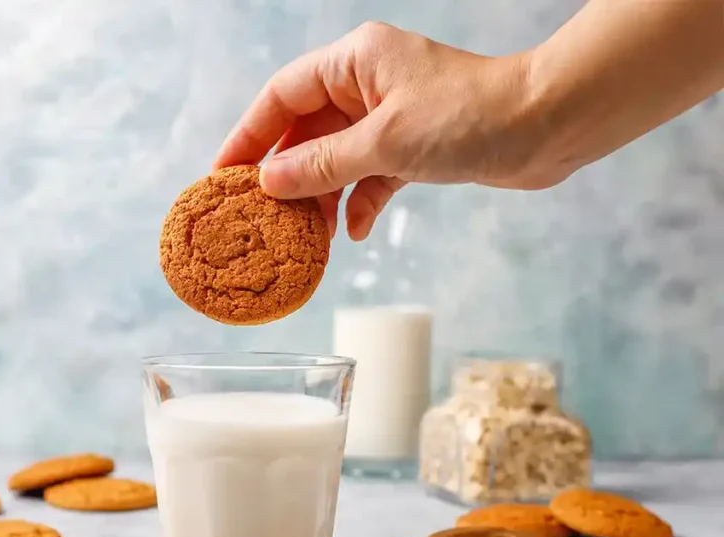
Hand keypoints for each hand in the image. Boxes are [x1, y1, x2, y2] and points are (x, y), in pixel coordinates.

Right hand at [213, 22, 538, 240]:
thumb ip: (321, 165)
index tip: (222, 175)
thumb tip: (268, 184)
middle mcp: (367, 85)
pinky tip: (355, 232)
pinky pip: (369, 176)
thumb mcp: (384, 143)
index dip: (248, 135)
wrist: (548, 127)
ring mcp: (390, 117)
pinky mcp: (413, 147)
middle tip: (258, 217)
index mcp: (354, 62)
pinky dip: (360, 203)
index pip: (281, 96)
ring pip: (336, 160)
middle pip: (305, 132)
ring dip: (321, 198)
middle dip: (286, 177)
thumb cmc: (471, 116)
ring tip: (304, 238)